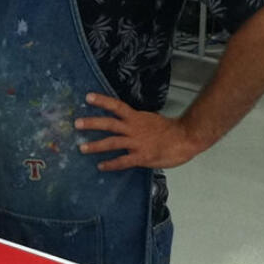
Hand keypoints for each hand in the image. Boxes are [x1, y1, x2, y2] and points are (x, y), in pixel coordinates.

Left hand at [75, 92, 201, 170]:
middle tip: (76, 124)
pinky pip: (122, 161)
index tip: (88, 97)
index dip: (102, 101)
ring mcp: (136, 143)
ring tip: (82, 147)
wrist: (187, 138)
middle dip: (92, 124)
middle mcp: (134, 128)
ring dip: (95, 145)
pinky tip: (100, 166)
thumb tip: (127, 127)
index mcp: (137, 118)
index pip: (116, 106)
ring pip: (111, 142)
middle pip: (109, 124)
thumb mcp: (151, 121)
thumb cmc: (171, 130)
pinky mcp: (141, 156)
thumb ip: (137, 124)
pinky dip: (110, 164)